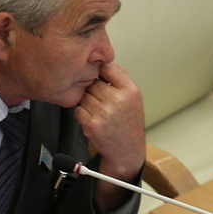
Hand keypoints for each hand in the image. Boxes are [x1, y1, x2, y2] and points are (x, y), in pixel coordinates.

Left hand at [74, 63, 144, 211]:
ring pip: (83, 96)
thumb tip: (103, 63)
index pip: (108, 67)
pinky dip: (82, 114)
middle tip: (100, 101)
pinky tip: (92, 120)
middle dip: (92, 90)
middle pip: (92, 82)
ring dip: (86, 102)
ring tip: (98, 111)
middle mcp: (118, 100)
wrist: (126, 150)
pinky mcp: (92, 125)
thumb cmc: (128, 123)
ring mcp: (104, 113)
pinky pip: (78, 110)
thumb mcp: (134, 98)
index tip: (101, 79)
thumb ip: (121, 79)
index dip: (101, 72)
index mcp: (130, 91)